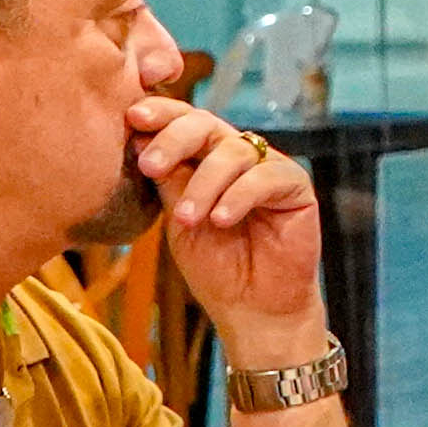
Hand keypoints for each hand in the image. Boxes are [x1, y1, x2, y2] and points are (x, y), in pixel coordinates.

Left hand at [128, 99, 328, 359]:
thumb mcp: (180, 222)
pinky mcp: (296, 185)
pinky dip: (239, 196)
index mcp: (205, 159)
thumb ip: (169, 182)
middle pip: (206, 124)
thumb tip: (139, 138)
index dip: (160, 114)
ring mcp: (267, 167)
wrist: (253, 311)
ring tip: (188, 219)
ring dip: (204, 184)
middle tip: (149, 165)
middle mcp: (237, 156)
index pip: (183, 123)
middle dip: (174, 140)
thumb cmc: (215, 269)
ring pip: (233, 151)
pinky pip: (266, 177)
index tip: (131, 119)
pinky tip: (221, 220)